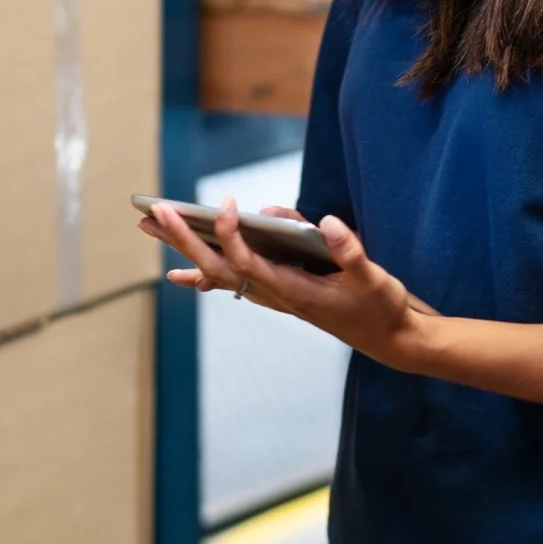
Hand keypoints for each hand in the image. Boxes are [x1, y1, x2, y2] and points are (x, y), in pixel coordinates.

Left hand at [137, 197, 430, 368]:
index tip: (227, 203)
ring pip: (217, 271)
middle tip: (154, 212)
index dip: (232, 234)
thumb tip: (327, 222)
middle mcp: (274, 295)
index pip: (247, 261)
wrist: (391, 339)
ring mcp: (272, 296)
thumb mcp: (375, 277)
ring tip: (152, 226)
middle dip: (184, 237)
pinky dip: (203, 275)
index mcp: (293, 291)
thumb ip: (350, 251)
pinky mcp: (277, 293)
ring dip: (184, 248)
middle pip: (217, 266)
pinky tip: (181, 273)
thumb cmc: (382, 306)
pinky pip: (230, 282)